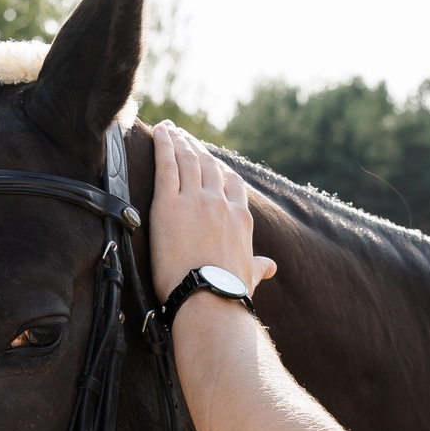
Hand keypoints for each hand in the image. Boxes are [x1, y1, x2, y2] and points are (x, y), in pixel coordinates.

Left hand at [149, 121, 276, 300]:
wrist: (208, 300)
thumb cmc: (228, 293)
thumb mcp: (249, 276)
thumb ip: (259, 266)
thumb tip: (270, 267)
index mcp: (241, 218)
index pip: (232, 182)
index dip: (219, 167)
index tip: (209, 159)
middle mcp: (221, 204)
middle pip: (208, 165)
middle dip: (195, 147)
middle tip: (184, 136)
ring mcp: (196, 202)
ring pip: (188, 160)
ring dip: (179, 141)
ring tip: (169, 130)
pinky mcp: (170, 205)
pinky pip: (167, 166)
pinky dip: (163, 145)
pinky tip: (158, 132)